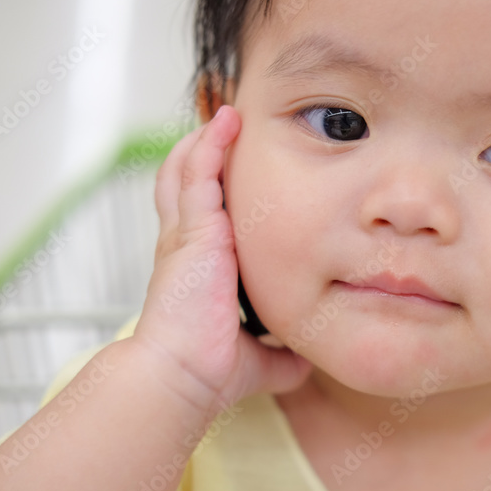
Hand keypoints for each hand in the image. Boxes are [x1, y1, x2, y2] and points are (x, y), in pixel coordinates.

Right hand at [132, 105, 310, 416]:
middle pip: (186, 183)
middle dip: (204, 155)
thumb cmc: (209, 370)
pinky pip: (198, 173)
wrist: (183, 375)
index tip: (236, 172)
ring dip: (206, 141)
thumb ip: (279, 355)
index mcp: (197, 268)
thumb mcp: (256, 357)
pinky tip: (228, 121)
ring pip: (187, 170)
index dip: (211, 190)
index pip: (199, 215)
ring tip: (230, 115)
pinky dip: (210, 144)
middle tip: (230, 130)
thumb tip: (307, 361)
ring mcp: (185, 234)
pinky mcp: (192, 230)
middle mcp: (185, 245)